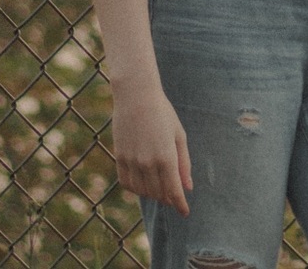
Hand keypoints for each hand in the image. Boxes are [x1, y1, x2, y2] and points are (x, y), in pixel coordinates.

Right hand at [111, 84, 192, 216]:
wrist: (136, 95)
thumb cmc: (162, 112)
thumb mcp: (178, 135)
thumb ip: (184, 163)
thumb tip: (187, 187)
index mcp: (166, 157)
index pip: (174, 192)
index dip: (180, 205)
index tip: (185, 212)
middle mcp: (148, 163)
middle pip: (159, 194)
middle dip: (168, 198)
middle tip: (173, 195)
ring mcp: (132, 161)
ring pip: (142, 191)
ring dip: (152, 193)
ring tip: (159, 186)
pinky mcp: (120, 157)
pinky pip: (127, 183)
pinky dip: (135, 188)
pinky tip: (142, 182)